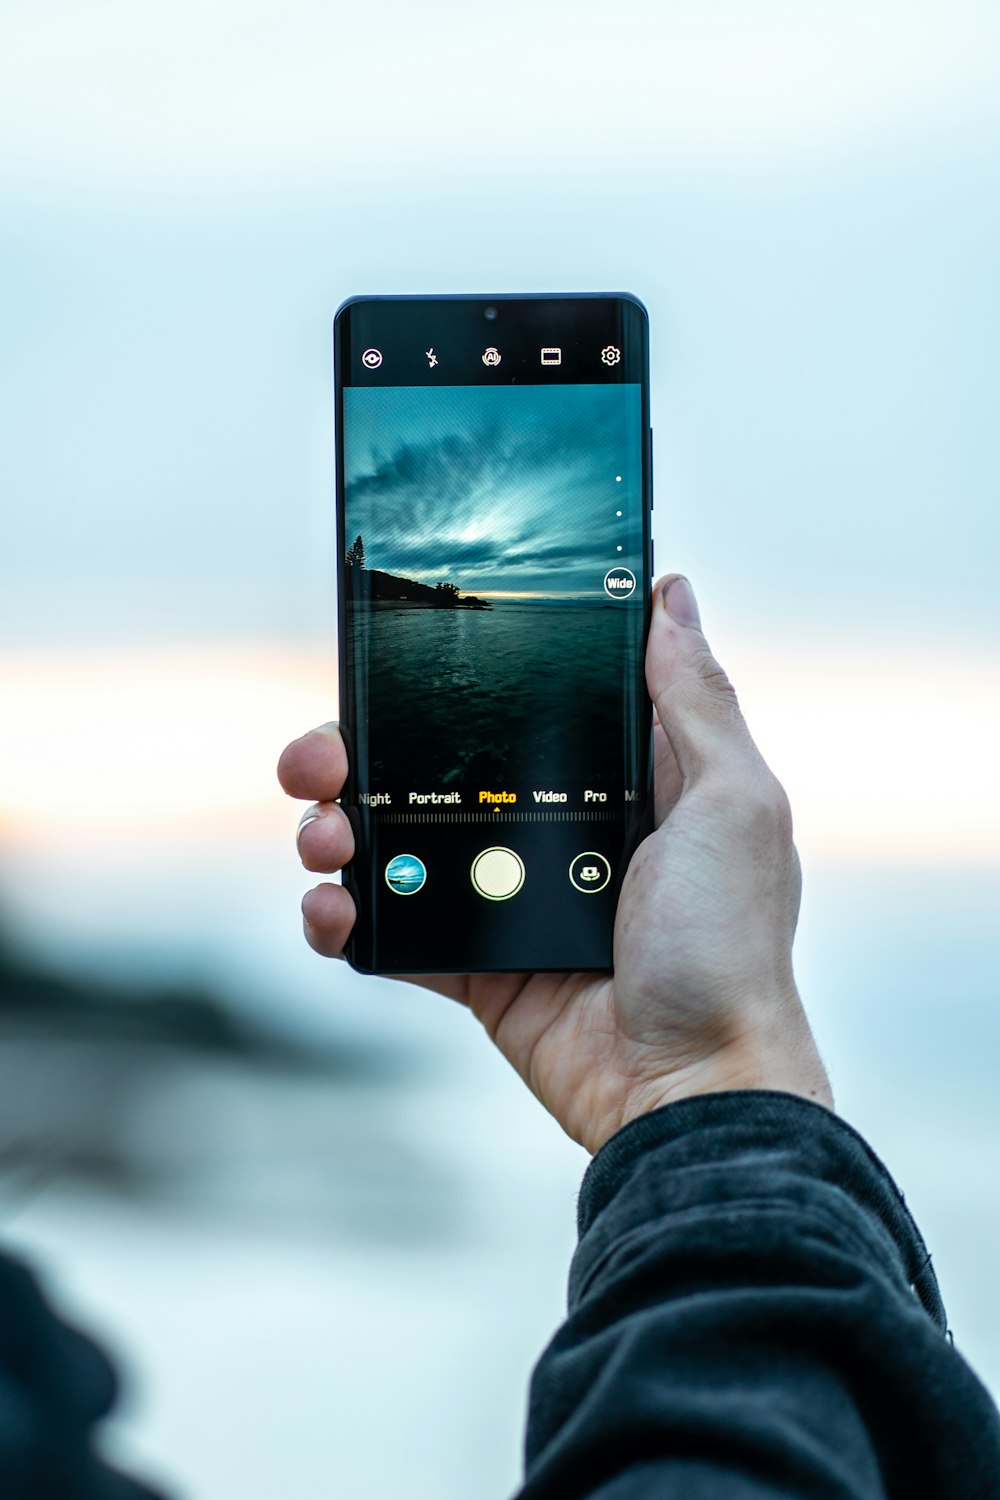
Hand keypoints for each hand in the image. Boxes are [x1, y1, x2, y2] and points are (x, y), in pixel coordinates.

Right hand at [277, 575, 831, 1153]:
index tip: (395, 659)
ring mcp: (507, 898)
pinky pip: (391, 930)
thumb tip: (671, 595)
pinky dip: (345, 919)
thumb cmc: (730, 946)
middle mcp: (554, 829)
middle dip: (359, 753)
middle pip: (433, 768)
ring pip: (396, 844)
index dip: (454, 681)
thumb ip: (695, 701)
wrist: (691, 1089)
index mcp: (617, 781)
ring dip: (338, 830)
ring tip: (324, 839)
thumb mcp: (733, 804)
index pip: (517, 706)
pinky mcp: (474, 965)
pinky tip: (332, 911)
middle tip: (320, 758)